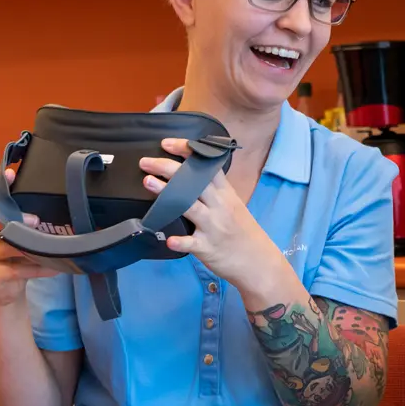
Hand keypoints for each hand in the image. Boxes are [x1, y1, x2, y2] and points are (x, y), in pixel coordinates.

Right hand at [0, 169, 54, 306]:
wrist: (3, 291)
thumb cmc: (15, 258)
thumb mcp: (20, 238)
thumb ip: (28, 224)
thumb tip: (59, 208)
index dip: (2, 188)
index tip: (12, 175)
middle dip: (14, 219)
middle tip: (36, 220)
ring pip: (7, 247)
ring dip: (31, 247)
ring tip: (51, 246)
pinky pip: (17, 270)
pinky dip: (38, 269)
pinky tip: (54, 268)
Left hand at [139, 138, 281, 292]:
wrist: (258, 261)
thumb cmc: (242, 232)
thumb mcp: (233, 205)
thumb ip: (214, 191)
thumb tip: (190, 176)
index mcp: (226, 194)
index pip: (207, 165)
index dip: (187, 152)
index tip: (167, 144)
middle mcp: (220, 206)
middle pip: (194, 181)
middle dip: (168, 168)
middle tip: (146, 161)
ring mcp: (214, 227)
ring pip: (189, 206)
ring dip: (167, 194)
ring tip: (148, 182)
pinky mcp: (208, 248)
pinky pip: (191, 243)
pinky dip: (180, 242)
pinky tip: (168, 239)